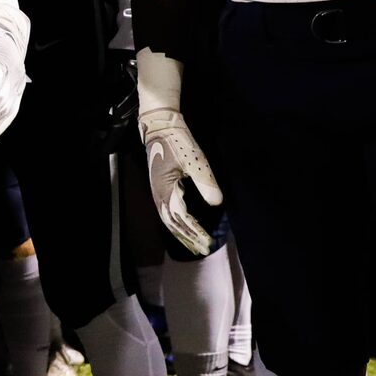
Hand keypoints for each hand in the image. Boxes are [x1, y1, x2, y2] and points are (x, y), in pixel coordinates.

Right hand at [133, 47, 223, 254]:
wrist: (160, 126)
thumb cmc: (177, 141)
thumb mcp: (195, 160)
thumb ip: (206, 182)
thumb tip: (217, 203)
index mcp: (166, 190)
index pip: (182, 219)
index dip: (195, 232)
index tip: (209, 242)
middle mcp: (159, 195)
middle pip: (173, 224)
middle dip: (189, 238)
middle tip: (204, 249)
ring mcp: (158, 192)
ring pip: (169, 220)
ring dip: (182, 233)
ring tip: (195, 243)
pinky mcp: (160, 188)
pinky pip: (168, 212)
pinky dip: (177, 224)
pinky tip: (185, 226)